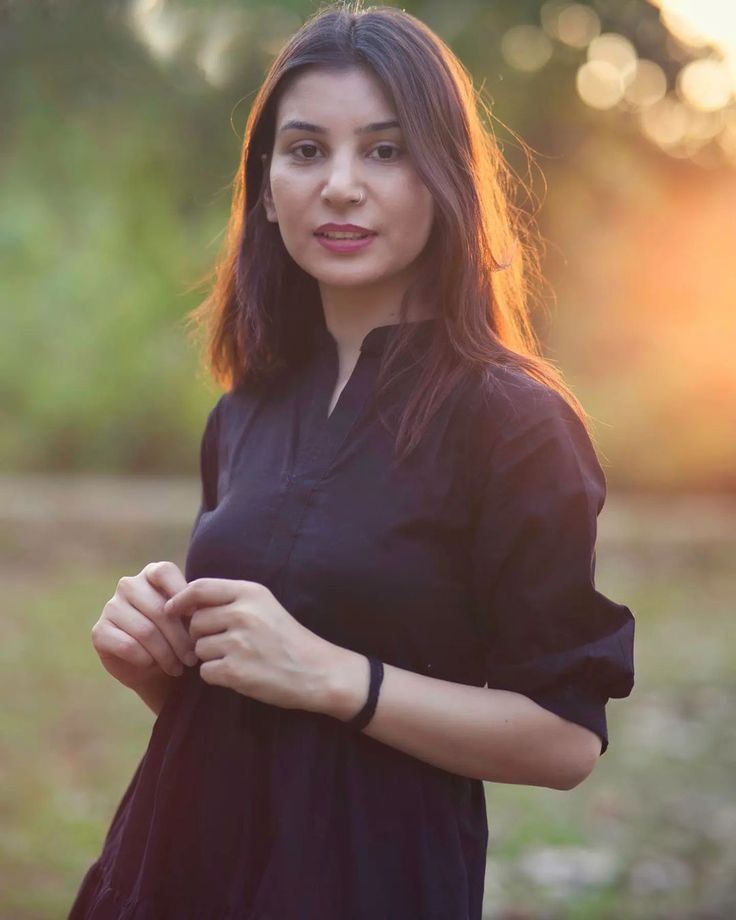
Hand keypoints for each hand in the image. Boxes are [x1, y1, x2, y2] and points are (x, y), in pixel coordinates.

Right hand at [91, 561, 198, 689]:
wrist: (156, 669)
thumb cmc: (178, 637)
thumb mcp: (192, 619)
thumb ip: (194, 606)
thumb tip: (196, 604)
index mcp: (152, 573)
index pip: (165, 572)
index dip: (182, 595)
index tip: (196, 619)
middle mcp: (128, 585)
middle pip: (159, 609)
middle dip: (180, 639)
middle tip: (191, 659)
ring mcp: (111, 606)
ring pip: (145, 631)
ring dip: (165, 654)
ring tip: (177, 667)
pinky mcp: (99, 631)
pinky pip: (127, 645)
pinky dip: (144, 659)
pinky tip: (152, 664)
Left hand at [163, 578, 334, 711]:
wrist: (316, 670)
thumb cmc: (287, 638)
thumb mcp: (264, 606)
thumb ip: (231, 600)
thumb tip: (186, 603)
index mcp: (251, 593)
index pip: (200, 588)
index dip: (180, 599)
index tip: (171, 610)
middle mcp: (243, 613)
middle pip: (195, 622)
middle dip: (201, 636)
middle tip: (225, 644)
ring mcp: (239, 642)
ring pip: (199, 648)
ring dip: (211, 657)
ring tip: (238, 659)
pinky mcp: (236, 670)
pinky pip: (205, 672)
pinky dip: (217, 676)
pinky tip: (239, 674)